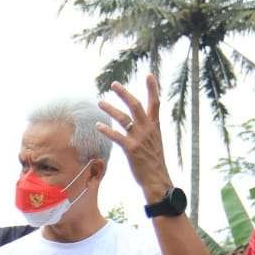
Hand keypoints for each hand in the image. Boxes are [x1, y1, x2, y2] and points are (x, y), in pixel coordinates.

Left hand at [95, 73, 174, 202]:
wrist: (157, 179)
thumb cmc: (154, 162)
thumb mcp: (155, 142)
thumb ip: (149, 129)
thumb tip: (141, 122)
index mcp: (155, 127)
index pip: (156, 103)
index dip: (153, 88)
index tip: (149, 74)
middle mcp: (148, 129)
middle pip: (136, 105)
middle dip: (124, 93)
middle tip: (114, 84)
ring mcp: (139, 139)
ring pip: (123, 118)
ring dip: (110, 109)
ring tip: (100, 102)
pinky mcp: (131, 149)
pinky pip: (116, 136)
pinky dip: (106, 130)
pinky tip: (98, 125)